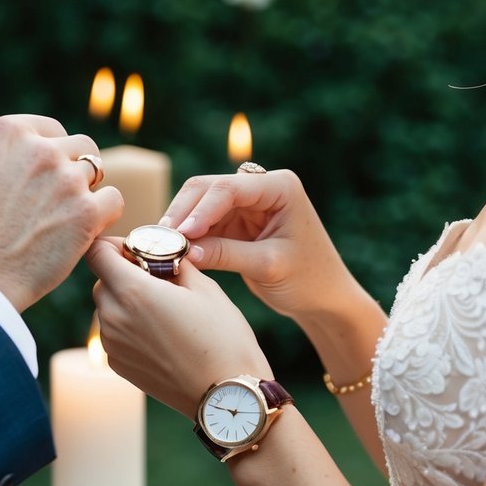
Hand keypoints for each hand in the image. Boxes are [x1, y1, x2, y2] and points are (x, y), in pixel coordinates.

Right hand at [0, 115, 122, 310]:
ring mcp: (66, 179)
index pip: (52, 129)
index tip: (47, 173)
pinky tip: (88, 228)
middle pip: (80, 146)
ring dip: (87, 190)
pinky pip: (114, 199)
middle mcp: (40, 149)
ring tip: (68, 216)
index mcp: (8, 132)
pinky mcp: (87, 211)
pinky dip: (105, 214)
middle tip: (60, 197)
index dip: (53, 151)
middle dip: (73, 168)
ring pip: (98, 171)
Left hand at [86, 238, 270, 418]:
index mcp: (132, 292)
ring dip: (127, 300)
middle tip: (159, 278)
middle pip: (101, 280)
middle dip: (124, 272)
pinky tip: (162, 333)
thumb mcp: (204, 287)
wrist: (227, 396)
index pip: (97, 252)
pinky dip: (130, 324)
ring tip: (165, 308)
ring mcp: (112, 345)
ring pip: (108, 307)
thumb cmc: (223, 338)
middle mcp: (113, 318)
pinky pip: (114, 332)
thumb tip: (161, 252)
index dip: (114, 245)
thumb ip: (173, 263)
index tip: (137, 250)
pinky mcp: (118, 366)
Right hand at [163, 169, 365, 328]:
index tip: (180, 235)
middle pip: (208, 189)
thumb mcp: (269, 266)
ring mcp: (247, 203)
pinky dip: (189, 236)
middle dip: (184, 213)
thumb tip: (186, 250)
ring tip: (161, 248)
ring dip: (182, 224)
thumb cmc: (309, 280)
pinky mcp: (236, 222)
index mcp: (280, 187)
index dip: (201, 210)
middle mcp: (261, 187)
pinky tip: (173, 252)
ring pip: (200, 204)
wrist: (324, 298)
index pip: (229, 188)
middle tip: (160, 241)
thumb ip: (228, 254)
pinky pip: (204, 223)